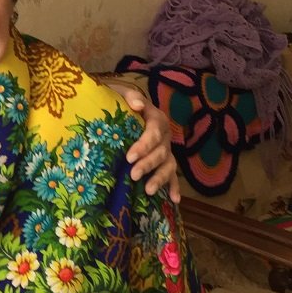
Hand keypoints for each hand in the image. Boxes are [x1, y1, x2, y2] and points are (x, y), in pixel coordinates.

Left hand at [111, 84, 180, 201]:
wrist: (119, 105)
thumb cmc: (117, 100)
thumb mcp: (120, 93)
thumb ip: (129, 96)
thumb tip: (137, 104)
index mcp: (155, 118)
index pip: (153, 133)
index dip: (144, 145)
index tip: (129, 157)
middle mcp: (164, 135)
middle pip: (160, 151)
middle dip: (148, 164)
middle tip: (134, 174)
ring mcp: (165, 149)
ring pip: (168, 165)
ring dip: (160, 178)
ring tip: (149, 191)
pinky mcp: (164, 160)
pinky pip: (172, 174)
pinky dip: (174, 187)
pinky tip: (174, 200)